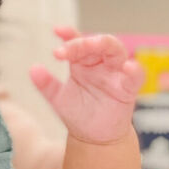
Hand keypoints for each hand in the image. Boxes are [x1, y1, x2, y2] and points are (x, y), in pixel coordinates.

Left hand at [29, 26, 145, 143]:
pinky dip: (134, 70)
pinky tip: (128, 67)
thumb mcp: (58, 99)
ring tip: (92, 45)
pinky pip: (135, 76)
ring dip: (105, 46)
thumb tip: (33, 68)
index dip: (69, 35)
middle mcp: (100, 64)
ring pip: (116, 51)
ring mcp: (115, 74)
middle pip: (97, 43)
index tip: (56, 31)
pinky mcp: (128, 88)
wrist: (93, 137)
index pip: (77, 43)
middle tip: (67, 49)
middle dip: (83, 42)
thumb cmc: (78, 113)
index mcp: (83, 62)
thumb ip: (46, 84)